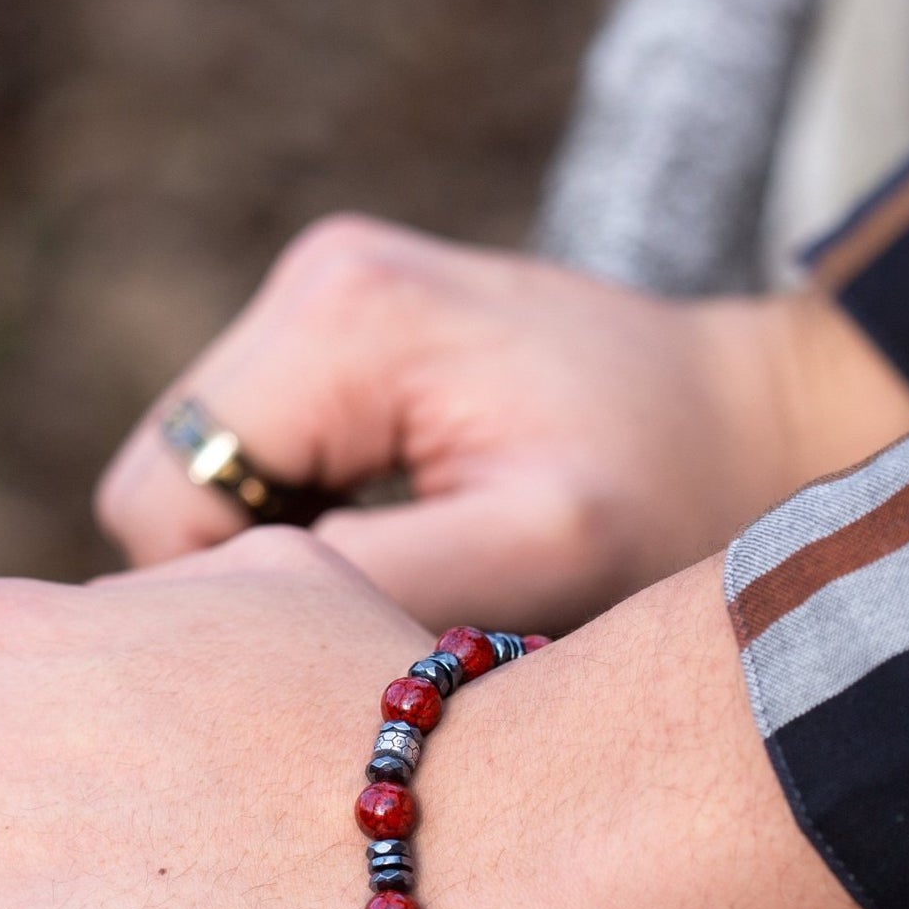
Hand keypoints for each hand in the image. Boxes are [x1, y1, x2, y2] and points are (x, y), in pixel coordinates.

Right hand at [95, 214, 908, 633]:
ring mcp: (324, 291)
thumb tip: (205, 627)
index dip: (226, 598)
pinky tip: (407, 532)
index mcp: (340, 315)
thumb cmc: (667, 495)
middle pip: (162, 483)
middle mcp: (313, 279)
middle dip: (248, 569)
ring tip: (412, 564)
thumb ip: (358, 579)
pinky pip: (252, 456)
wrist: (751, 423)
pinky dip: (305, 517)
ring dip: (279, 546)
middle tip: (384, 603)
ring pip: (198, 477)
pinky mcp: (344, 324)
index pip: (157, 501)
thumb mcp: (530, 560)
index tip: (347, 629)